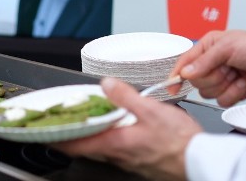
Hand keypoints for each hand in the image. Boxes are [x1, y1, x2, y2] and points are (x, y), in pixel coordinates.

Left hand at [50, 77, 200, 180]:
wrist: (202, 161)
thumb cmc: (180, 143)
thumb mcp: (151, 111)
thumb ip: (125, 97)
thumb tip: (106, 84)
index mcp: (115, 143)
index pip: (76, 143)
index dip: (57, 137)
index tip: (43, 130)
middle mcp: (118, 155)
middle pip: (85, 146)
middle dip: (71, 134)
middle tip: (60, 121)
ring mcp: (129, 160)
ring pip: (100, 147)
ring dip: (90, 135)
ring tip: (83, 120)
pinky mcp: (140, 161)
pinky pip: (116, 149)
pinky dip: (107, 137)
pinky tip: (114, 127)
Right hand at [173, 30, 245, 106]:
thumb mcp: (228, 48)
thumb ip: (204, 61)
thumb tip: (185, 73)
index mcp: (208, 47)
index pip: (185, 63)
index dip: (177, 75)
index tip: (172, 87)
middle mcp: (213, 63)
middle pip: (197, 81)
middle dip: (213, 77)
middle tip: (228, 69)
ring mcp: (223, 78)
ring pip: (208, 93)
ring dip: (224, 86)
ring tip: (237, 75)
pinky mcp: (234, 92)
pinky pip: (222, 102)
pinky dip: (233, 94)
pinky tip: (244, 85)